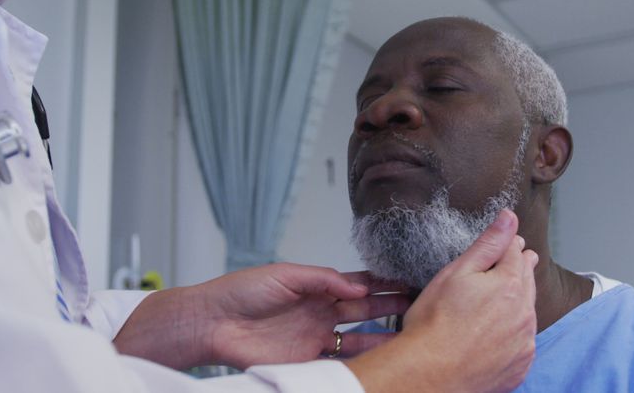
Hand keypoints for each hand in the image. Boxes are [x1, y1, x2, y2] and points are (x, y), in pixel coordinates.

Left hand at [113, 264, 409, 369]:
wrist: (214, 323)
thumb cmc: (242, 292)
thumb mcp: (286, 275)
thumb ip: (323, 278)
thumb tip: (358, 285)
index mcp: (316, 286)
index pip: (357, 282)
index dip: (382, 281)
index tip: (407, 278)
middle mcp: (320, 311)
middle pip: (364, 308)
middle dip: (391, 305)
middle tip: (419, 303)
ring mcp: (315, 336)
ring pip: (358, 336)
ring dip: (383, 333)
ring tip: (409, 330)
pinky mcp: (307, 359)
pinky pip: (340, 360)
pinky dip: (362, 358)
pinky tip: (381, 355)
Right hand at [345, 209, 538, 392]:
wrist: (429, 374)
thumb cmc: (435, 323)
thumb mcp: (457, 272)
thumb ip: (488, 243)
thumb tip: (509, 217)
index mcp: (511, 285)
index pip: (516, 253)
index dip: (509, 244)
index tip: (509, 242)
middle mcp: (524, 313)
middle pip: (527, 280)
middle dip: (520, 269)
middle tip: (516, 262)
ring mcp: (524, 343)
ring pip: (527, 312)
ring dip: (519, 301)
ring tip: (506, 297)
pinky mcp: (520, 367)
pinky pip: (523, 342)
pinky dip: (515, 333)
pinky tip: (500, 332)